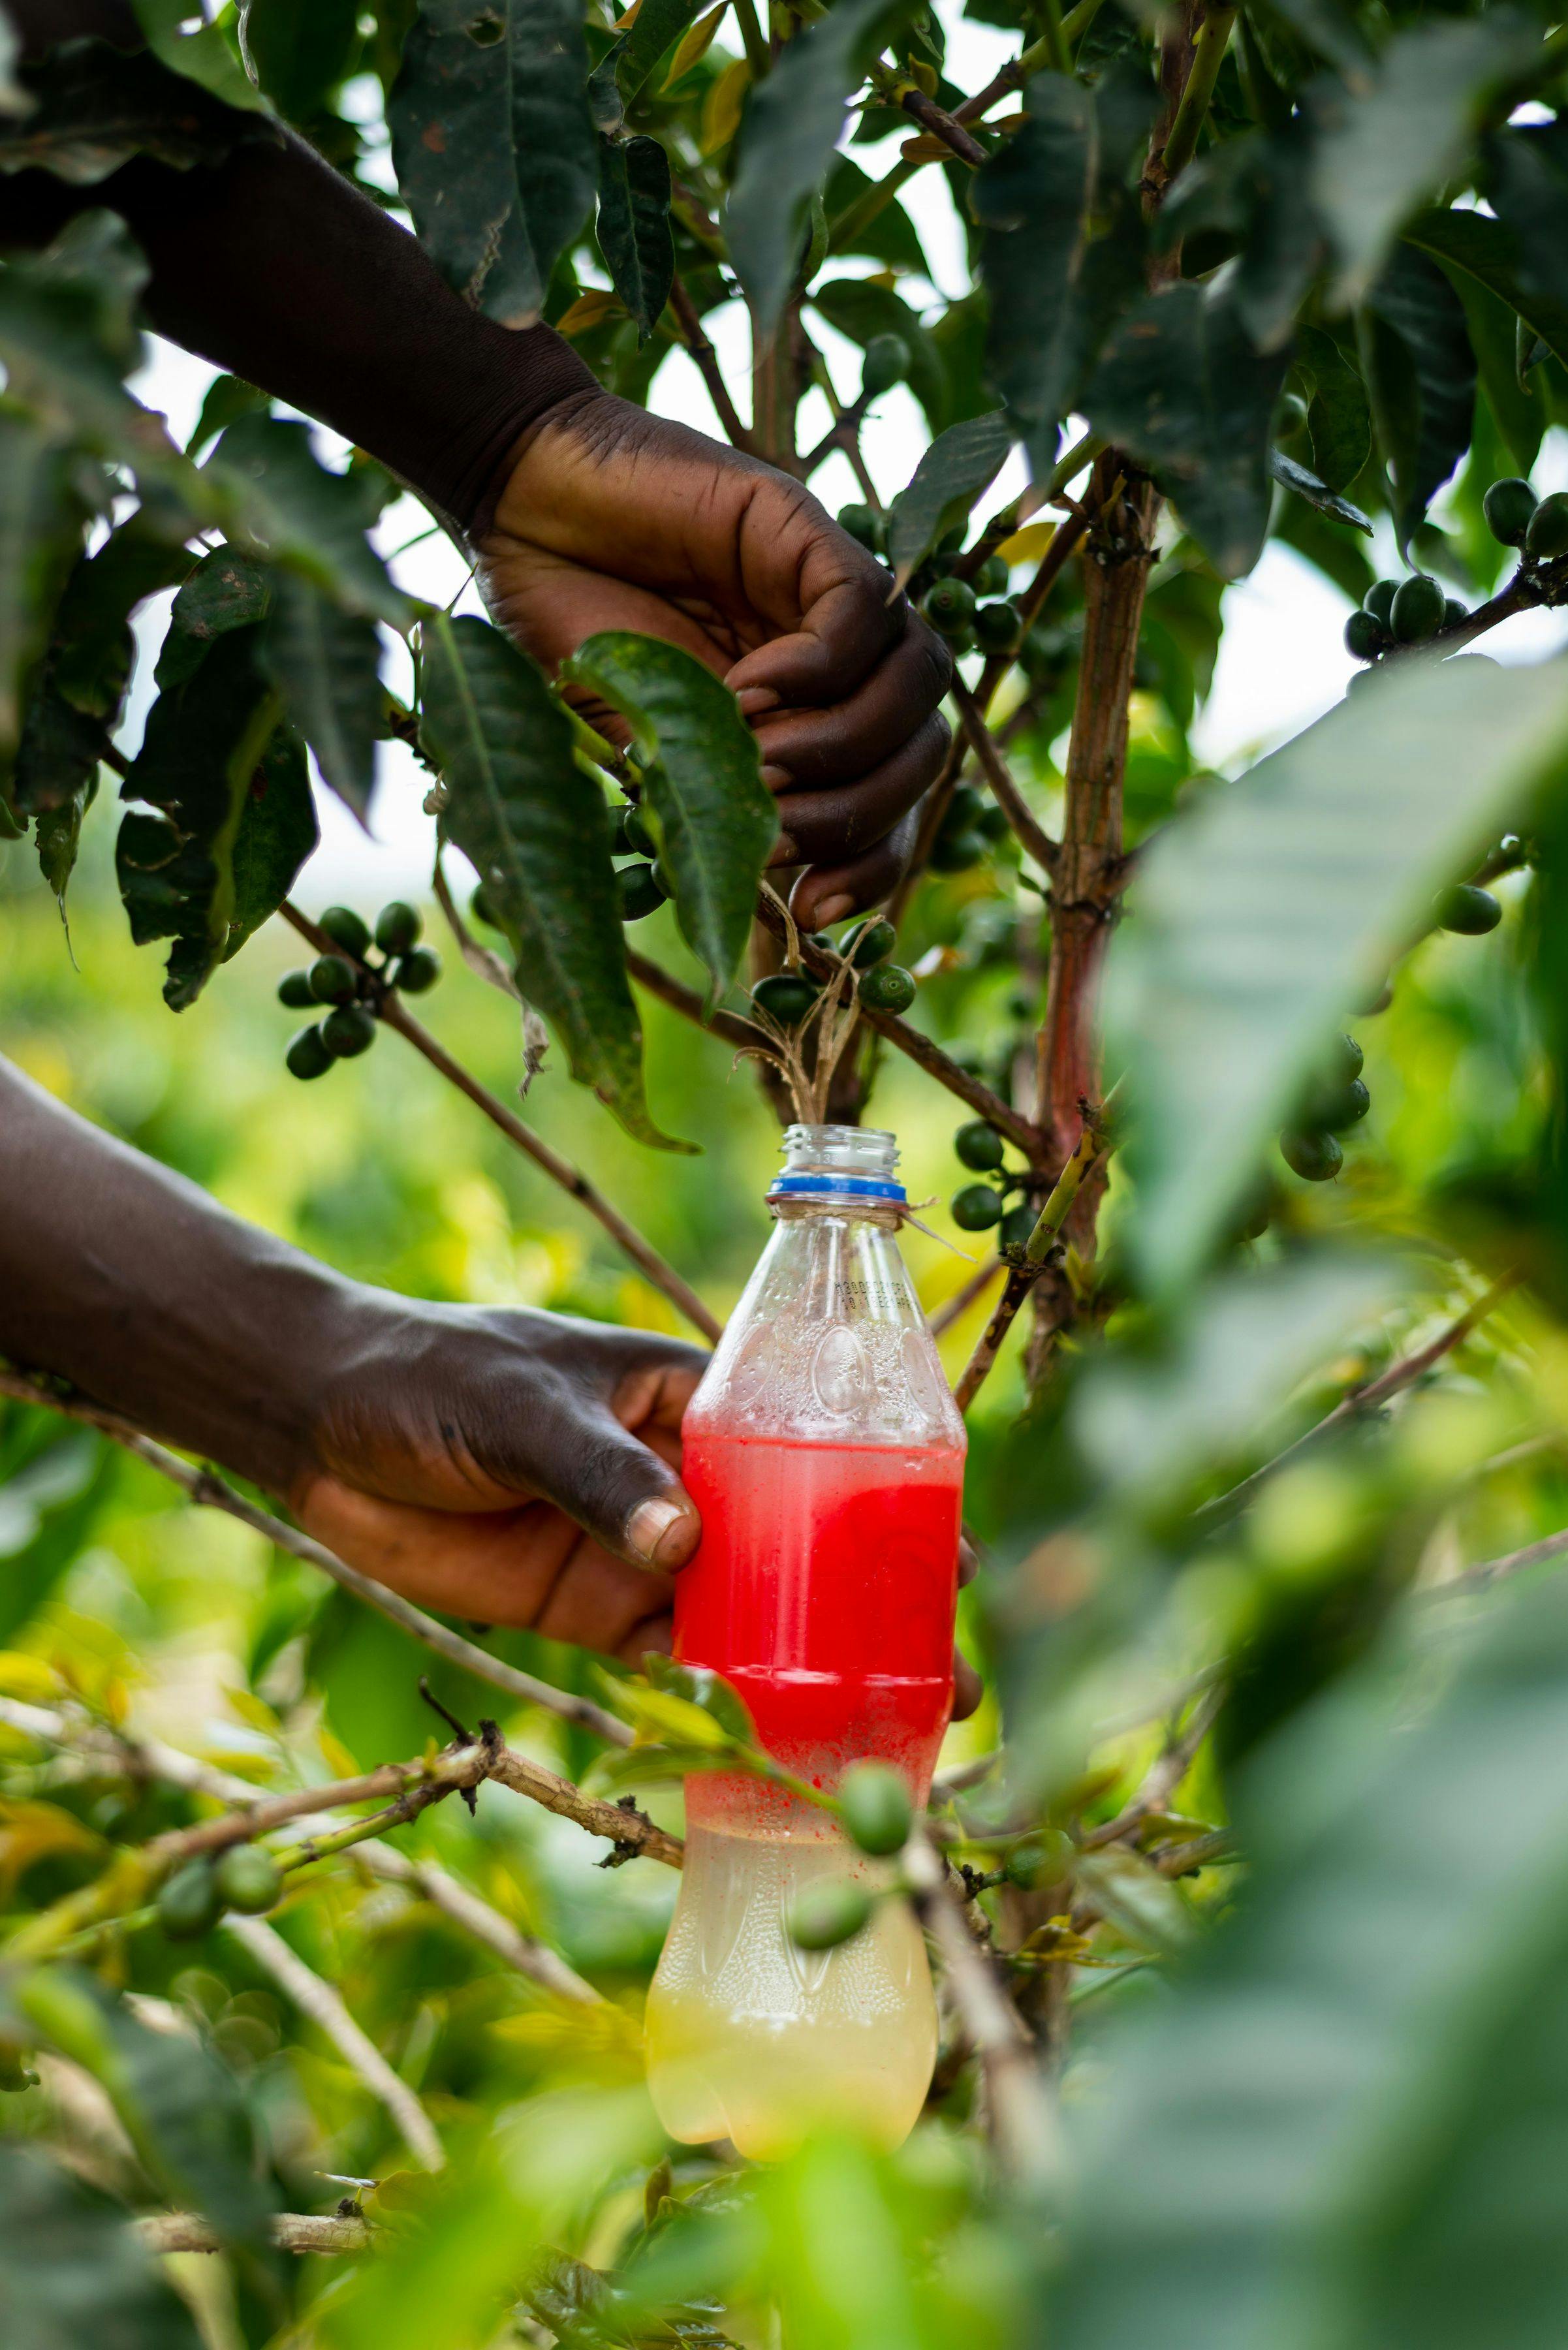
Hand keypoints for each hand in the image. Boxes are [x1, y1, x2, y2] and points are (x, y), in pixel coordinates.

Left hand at [289, 1289, 978, 1710]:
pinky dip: (721, 1705)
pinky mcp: (591, 1612)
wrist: (321, 1427)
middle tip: (947, 1682)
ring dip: (814, 1671)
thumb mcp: (521, 1408)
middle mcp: (684, 1480)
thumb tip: (682, 1547)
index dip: (889, 1503)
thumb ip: (599, 1475)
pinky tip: (779, 1752)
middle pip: (802, 1549)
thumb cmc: (431, 1378)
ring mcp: (641, 1551)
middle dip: (875, 1610)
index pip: (813, 1450)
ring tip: (889, 1736)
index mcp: (691, 1403)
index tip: (954, 1560)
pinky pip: (674, 1664)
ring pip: (750, 1618)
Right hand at [477, 391, 951, 926]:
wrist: (517, 514)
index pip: (889, 805)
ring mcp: (827, 596)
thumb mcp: (642, 749)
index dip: (871, 869)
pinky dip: (818, 669)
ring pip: (916, 685)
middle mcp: (837, 663)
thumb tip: (767, 889)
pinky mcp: (807, 532)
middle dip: (852, 816)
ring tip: (752, 758)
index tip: (813, 913)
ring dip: (840, 746)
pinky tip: (746, 689)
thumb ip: (710, 803)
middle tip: (769, 830)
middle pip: (921, 752)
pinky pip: (863, 612)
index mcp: (809, 721)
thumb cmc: (567, 633)